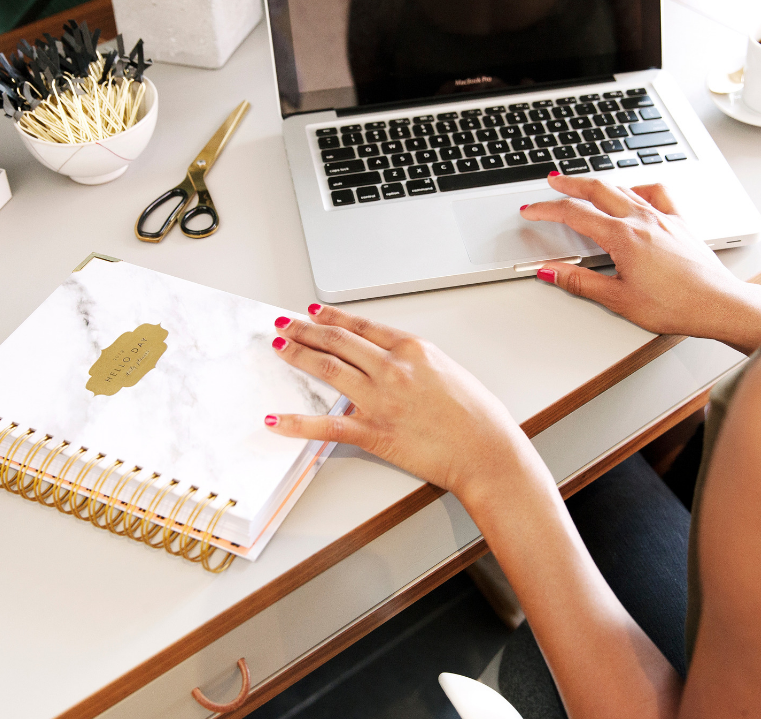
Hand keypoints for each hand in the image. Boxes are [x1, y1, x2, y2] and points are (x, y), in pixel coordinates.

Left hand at [265, 306, 543, 497]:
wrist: (488, 451)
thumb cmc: (477, 416)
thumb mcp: (448, 371)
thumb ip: (414, 362)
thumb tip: (388, 359)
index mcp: (413, 350)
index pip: (361, 326)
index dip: (332, 317)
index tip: (314, 312)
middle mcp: (393, 369)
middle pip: (338, 342)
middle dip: (305, 331)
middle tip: (285, 324)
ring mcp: (381, 399)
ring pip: (327, 369)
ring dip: (298, 356)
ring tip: (279, 347)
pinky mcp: (374, 432)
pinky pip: (326, 425)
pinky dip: (296, 422)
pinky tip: (275, 418)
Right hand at [523, 174, 760, 353]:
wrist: (717, 304)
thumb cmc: (675, 304)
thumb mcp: (617, 298)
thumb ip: (579, 281)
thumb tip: (550, 271)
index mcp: (623, 237)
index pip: (574, 214)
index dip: (546, 210)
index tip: (530, 211)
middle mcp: (642, 220)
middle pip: (597, 190)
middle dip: (570, 184)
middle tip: (552, 181)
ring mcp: (663, 218)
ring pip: (624, 188)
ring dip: (598, 183)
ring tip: (584, 184)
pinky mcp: (680, 222)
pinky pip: (656, 193)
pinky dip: (638, 187)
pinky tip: (632, 192)